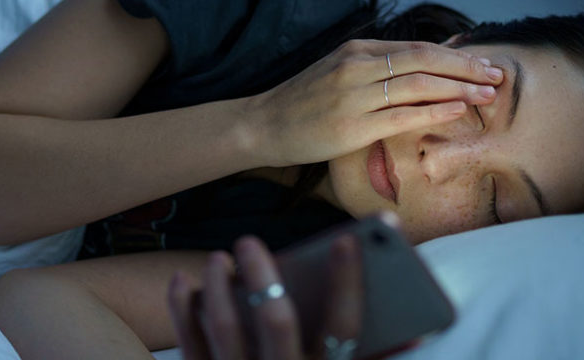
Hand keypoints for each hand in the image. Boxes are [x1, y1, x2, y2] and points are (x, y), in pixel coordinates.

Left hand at [167, 234, 362, 359]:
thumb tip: (402, 329)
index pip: (344, 327)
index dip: (348, 283)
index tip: (345, 241)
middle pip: (277, 320)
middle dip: (263, 274)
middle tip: (249, 242)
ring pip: (226, 327)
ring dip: (218, 286)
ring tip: (218, 258)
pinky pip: (189, 344)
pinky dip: (181, 309)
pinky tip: (181, 281)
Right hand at [245, 39, 503, 166]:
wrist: (263, 125)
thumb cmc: (304, 103)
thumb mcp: (338, 72)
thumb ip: (375, 68)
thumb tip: (421, 70)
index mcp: (357, 50)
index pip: (416, 47)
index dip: (455, 54)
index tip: (483, 62)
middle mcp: (357, 66)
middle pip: (424, 60)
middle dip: (466, 67)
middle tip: (497, 74)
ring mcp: (353, 95)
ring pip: (418, 84)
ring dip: (459, 88)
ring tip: (488, 94)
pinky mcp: (351, 125)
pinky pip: (403, 115)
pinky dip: (435, 111)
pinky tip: (458, 110)